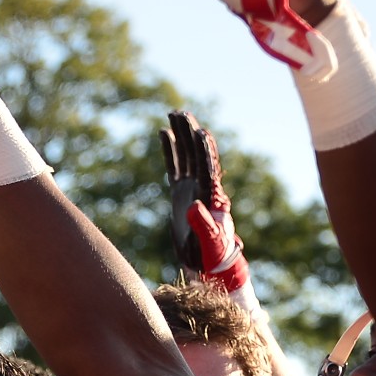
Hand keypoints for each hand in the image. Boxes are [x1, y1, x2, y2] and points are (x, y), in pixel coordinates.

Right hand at [162, 109, 250, 292]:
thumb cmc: (212, 255)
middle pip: (196, 154)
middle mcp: (202, 188)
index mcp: (210, 197)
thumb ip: (203, 224)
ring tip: (174, 113)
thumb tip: (193, 205)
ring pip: (186, 155)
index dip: (204, 150)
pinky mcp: (181, 193)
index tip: (200, 132)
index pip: (207, 168)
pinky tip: (163, 133)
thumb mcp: (209, 242)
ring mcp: (191, 188)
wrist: (209, 262)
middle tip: (182, 112)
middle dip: (190, 133)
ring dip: (181, 135)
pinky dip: (170, 150)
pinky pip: (174, 166)